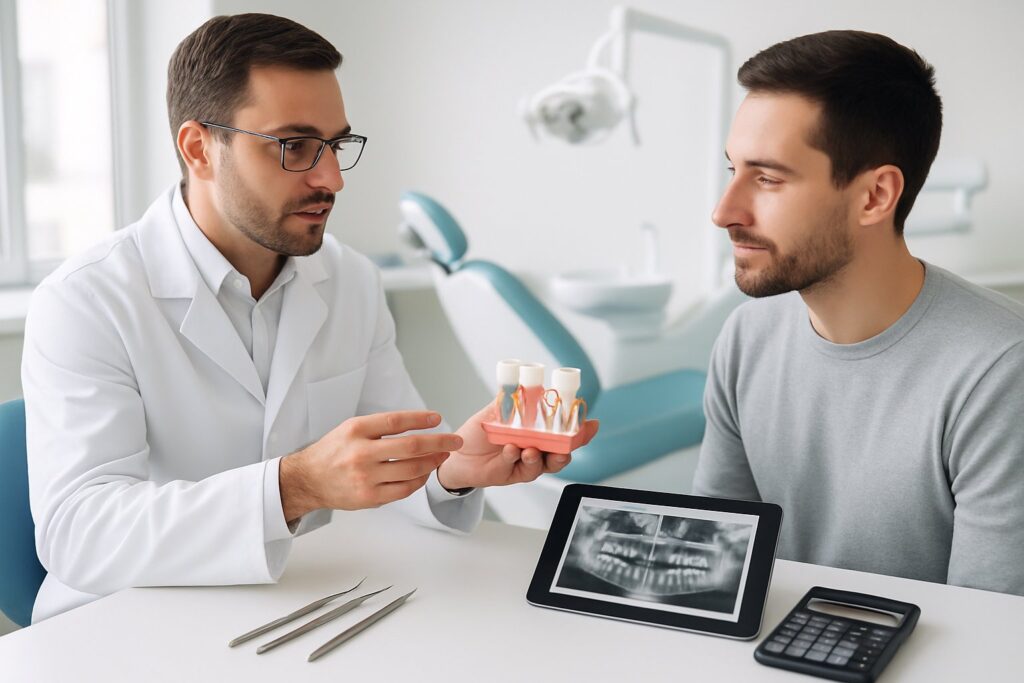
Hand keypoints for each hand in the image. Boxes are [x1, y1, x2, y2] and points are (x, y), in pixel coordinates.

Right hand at [280, 411, 462, 521]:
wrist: (308, 480)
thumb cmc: (334, 451)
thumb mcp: (351, 428)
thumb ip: (380, 427)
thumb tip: (419, 425)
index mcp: (356, 430)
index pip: (396, 421)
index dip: (420, 419)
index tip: (438, 418)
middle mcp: (361, 453)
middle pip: (411, 447)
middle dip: (439, 443)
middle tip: (455, 441)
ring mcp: (366, 477)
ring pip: (412, 470)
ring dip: (433, 462)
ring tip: (442, 456)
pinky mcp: (369, 497)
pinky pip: (404, 489)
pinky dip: (419, 480)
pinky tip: (424, 472)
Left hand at [437, 403, 598, 490]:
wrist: (456, 454)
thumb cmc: (478, 433)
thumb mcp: (494, 412)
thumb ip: (510, 401)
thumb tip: (522, 386)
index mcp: (536, 433)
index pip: (564, 433)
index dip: (580, 431)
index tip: (591, 425)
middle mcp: (535, 448)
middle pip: (561, 453)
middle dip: (567, 450)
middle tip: (564, 447)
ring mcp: (524, 463)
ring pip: (544, 465)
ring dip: (540, 457)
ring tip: (531, 450)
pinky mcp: (512, 474)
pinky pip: (520, 468)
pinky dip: (516, 458)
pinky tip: (510, 450)